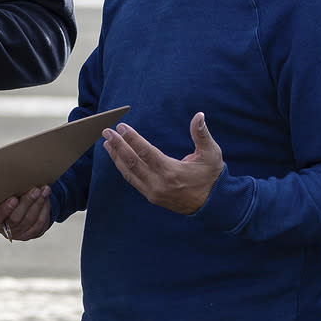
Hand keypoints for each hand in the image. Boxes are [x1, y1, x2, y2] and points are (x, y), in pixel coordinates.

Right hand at [0, 185, 52, 240]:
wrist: (14, 208)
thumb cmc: (3, 197)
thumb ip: (0, 191)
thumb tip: (11, 178)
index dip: (4, 209)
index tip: (13, 199)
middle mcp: (3, 229)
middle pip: (15, 219)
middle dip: (27, 202)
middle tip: (35, 189)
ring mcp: (18, 234)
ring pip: (30, 221)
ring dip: (38, 204)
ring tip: (44, 190)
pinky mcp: (31, 234)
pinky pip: (39, 224)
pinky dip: (44, 210)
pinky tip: (46, 198)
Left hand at [101, 112, 223, 213]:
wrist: (214, 205)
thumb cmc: (212, 177)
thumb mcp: (212, 154)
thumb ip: (202, 134)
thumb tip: (199, 115)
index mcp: (171, 171)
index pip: (145, 152)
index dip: (132, 139)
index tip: (121, 127)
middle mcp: (159, 183)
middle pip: (132, 162)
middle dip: (118, 145)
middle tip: (107, 132)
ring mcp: (153, 192)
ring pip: (129, 173)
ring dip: (117, 157)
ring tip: (107, 143)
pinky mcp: (152, 197)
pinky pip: (133, 181)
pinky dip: (123, 168)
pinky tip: (118, 158)